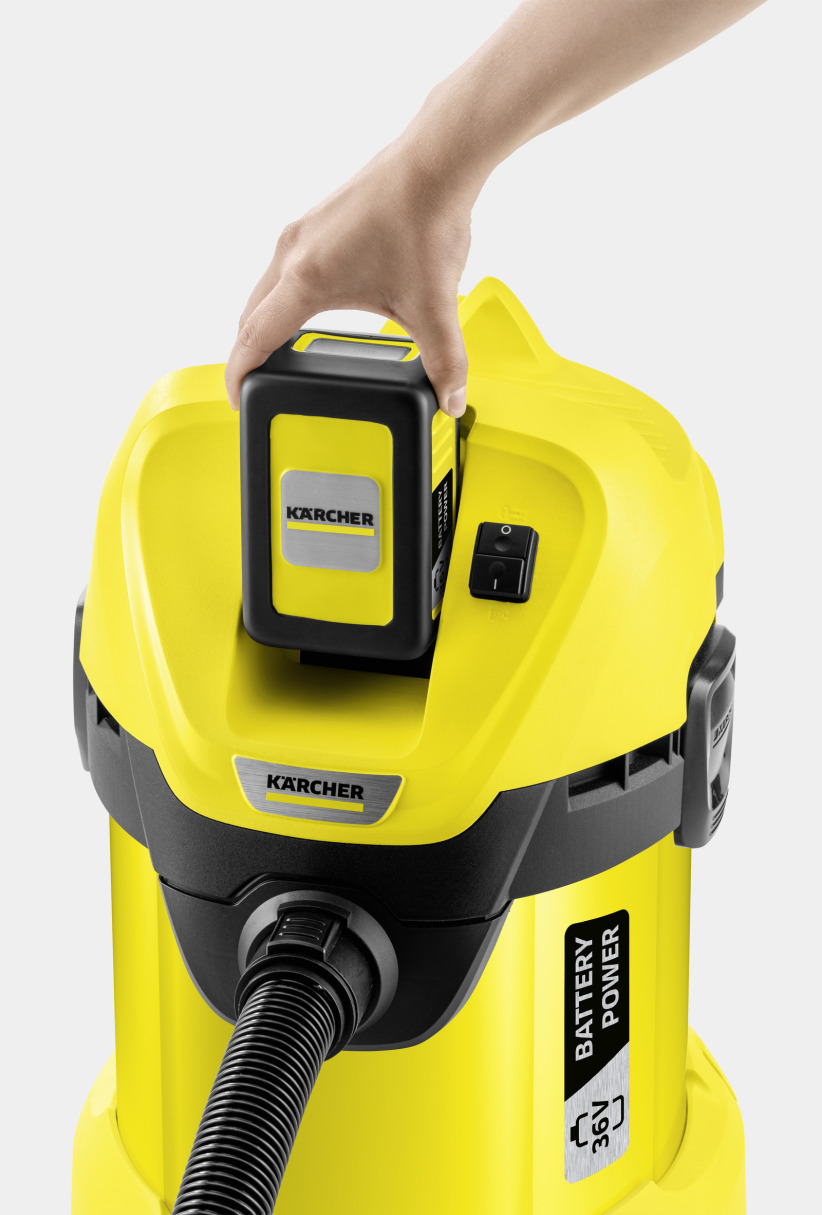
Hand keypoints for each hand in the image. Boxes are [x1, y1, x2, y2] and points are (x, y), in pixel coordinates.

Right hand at [225, 135, 476, 416]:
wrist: (435, 161)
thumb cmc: (424, 221)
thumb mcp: (434, 308)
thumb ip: (444, 362)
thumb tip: (451, 398)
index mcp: (307, 280)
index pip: (255, 338)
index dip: (239, 374)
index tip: (235, 398)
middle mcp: (293, 252)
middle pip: (250, 314)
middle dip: (247, 352)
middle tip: (254, 381)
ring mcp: (303, 232)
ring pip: (264, 288)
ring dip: (263, 320)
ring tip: (276, 350)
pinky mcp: (318, 219)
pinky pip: (282, 267)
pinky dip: (281, 295)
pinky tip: (307, 304)